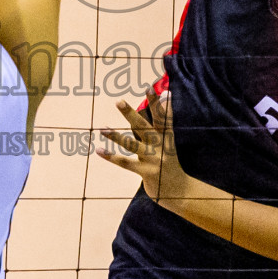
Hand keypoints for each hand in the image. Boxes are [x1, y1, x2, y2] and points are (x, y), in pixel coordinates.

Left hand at [98, 88, 186, 202]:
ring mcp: (153, 160)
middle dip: (131, 114)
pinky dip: (112, 157)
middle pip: (144, 127)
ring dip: (116, 136)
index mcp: (166, 137)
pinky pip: (126, 163)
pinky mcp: (146, 173)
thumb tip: (165, 98)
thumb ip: (161, 123)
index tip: (150, 88)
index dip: (157, 103)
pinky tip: (99, 151)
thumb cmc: (168, 162)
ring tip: (102, 128)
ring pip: (132, 145)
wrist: (178, 191)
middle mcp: (160, 146)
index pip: (162, 116)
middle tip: (119, 101)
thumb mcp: (167, 142)